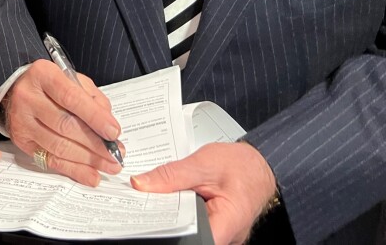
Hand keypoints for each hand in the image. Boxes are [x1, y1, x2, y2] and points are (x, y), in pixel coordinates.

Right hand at [4, 59, 122, 185]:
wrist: (20, 90)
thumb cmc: (52, 86)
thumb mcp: (74, 81)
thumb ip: (93, 100)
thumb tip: (108, 128)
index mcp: (43, 75)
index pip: (71, 98)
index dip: (94, 117)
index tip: (114, 132)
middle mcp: (28, 97)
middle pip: (64, 125)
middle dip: (95, 143)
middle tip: (116, 154)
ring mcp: (22, 121)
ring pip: (58, 146)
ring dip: (88, 159)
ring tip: (109, 165)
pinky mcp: (22, 142)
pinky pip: (50, 160)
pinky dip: (74, 170)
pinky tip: (91, 175)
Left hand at [131, 142, 276, 244]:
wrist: (260, 164)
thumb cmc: (242, 165)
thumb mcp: (203, 164)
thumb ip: (171, 175)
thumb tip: (141, 184)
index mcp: (227, 222)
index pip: (193, 240)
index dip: (169, 232)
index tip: (148, 218)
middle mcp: (226, 235)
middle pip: (187, 236)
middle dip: (166, 221)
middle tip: (148, 203)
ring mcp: (220, 233)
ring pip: (188, 231)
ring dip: (172, 216)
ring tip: (159, 199)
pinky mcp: (214, 227)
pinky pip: (192, 224)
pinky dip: (180, 212)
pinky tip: (171, 200)